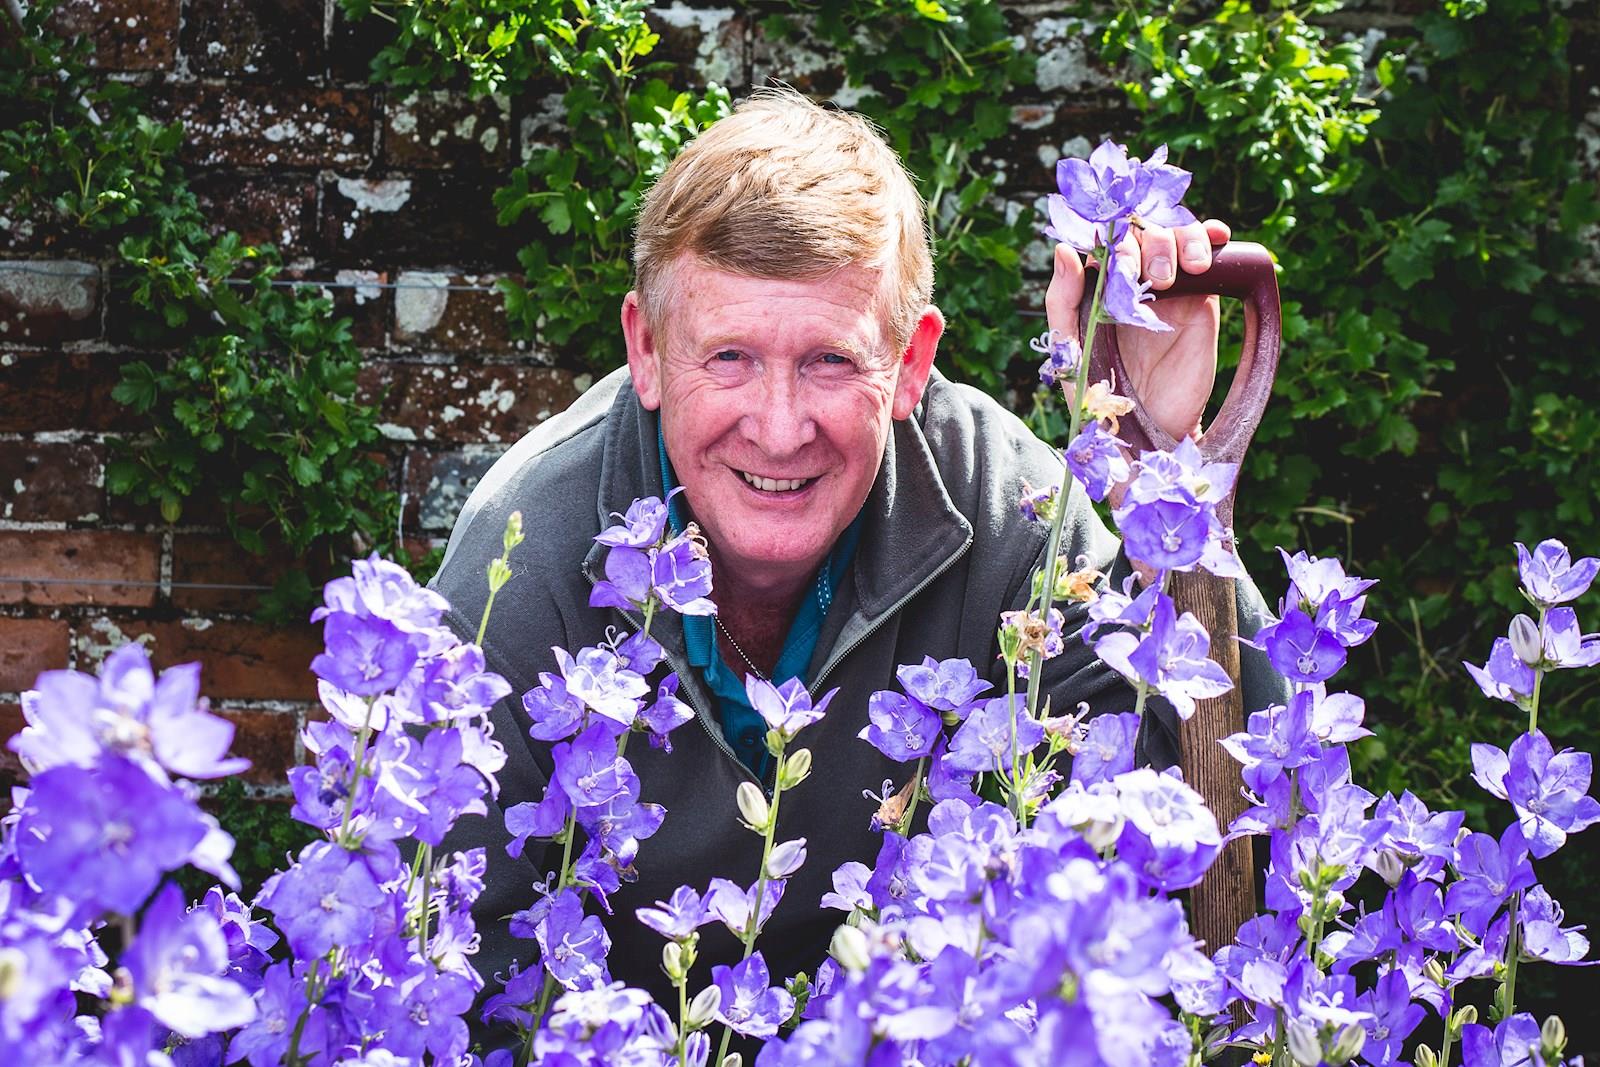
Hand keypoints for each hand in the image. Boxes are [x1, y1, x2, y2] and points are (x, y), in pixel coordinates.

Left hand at [1045, 217, 1231, 440]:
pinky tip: (1216, 238)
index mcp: (1098, 287)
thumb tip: (1063, 250)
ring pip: (1174, 234)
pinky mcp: (1200, 298)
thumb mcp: (1070, 349)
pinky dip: (1211, 236)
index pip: (1104, 240)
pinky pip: (1208, 255)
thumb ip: (1062, 301)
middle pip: (1141, 231)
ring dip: (1177, 239)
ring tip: (1175, 276)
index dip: (1112, 239)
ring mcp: (1169, 286)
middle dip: (1143, 245)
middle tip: (1145, 279)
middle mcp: (1133, 280)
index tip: (1118, 267)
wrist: (1149, 428)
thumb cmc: (1102, 394)